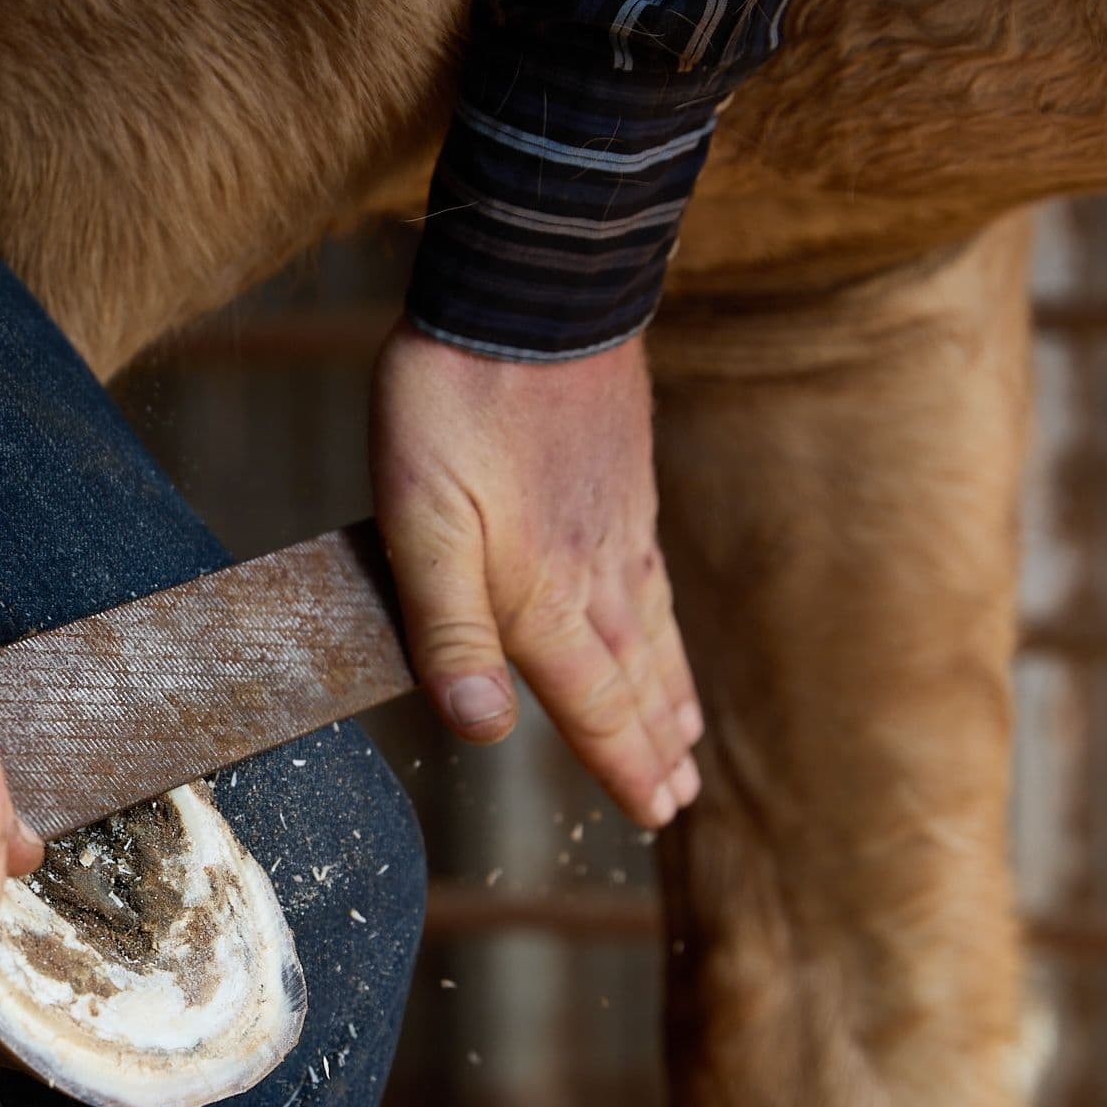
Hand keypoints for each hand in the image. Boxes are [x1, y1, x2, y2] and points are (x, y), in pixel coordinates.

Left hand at [370, 324, 700, 827]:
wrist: (528, 294)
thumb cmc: (454, 406)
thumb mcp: (419, 524)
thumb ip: (448, 631)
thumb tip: (484, 732)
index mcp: (542, 597)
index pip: (592, 704)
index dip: (621, 763)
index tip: (655, 812)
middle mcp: (594, 573)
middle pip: (633, 678)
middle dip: (654, 743)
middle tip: (680, 799)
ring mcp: (616, 525)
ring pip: (652, 629)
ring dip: (668, 689)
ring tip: (687, 732)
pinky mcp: (622, 480)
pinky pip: (653, 575)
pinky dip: (665, 620)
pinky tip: (662, 618)